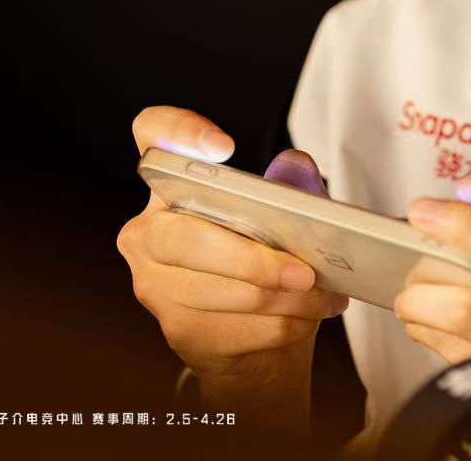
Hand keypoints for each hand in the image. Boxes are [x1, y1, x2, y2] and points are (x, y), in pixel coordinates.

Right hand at [115, 106, 348, 438]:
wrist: (254, 338)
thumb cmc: (264, 261)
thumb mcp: (284, 215)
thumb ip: (290, 186)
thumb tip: (295, 165)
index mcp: (170, 186)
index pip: (153, 136)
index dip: (179, 133)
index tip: (224, 148)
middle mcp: (148, 233)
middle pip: (188, 238)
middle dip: (255, 261)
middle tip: (306, 272)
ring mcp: (155, 285)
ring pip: (222, 291)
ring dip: (285, 299)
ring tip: (323, 295)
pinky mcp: (177, 329)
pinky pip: (236, 329)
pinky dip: (282, 325)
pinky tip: (305, 318)